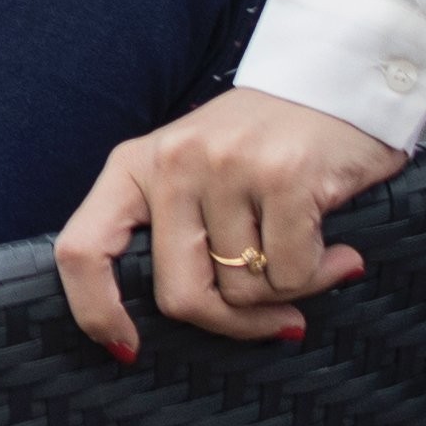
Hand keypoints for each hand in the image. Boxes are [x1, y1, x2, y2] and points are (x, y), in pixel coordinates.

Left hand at [58, 87, 407, 354]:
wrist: (342, 77)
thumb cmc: (267, 143)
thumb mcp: (198, 174)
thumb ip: (176, 234)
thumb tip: (161, 330)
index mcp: (135, 165)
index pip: (83, 250)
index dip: (95, 312)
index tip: (126, 348)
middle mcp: (173, 163)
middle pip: (181, 295)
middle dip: (232, 322)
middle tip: (274, 319)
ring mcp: (227, 167)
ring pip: (244, 290)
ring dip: (286, 293)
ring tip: (310, 253)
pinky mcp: (284, 176)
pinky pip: (292, 274)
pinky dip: (320, 277)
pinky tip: (338, 252)